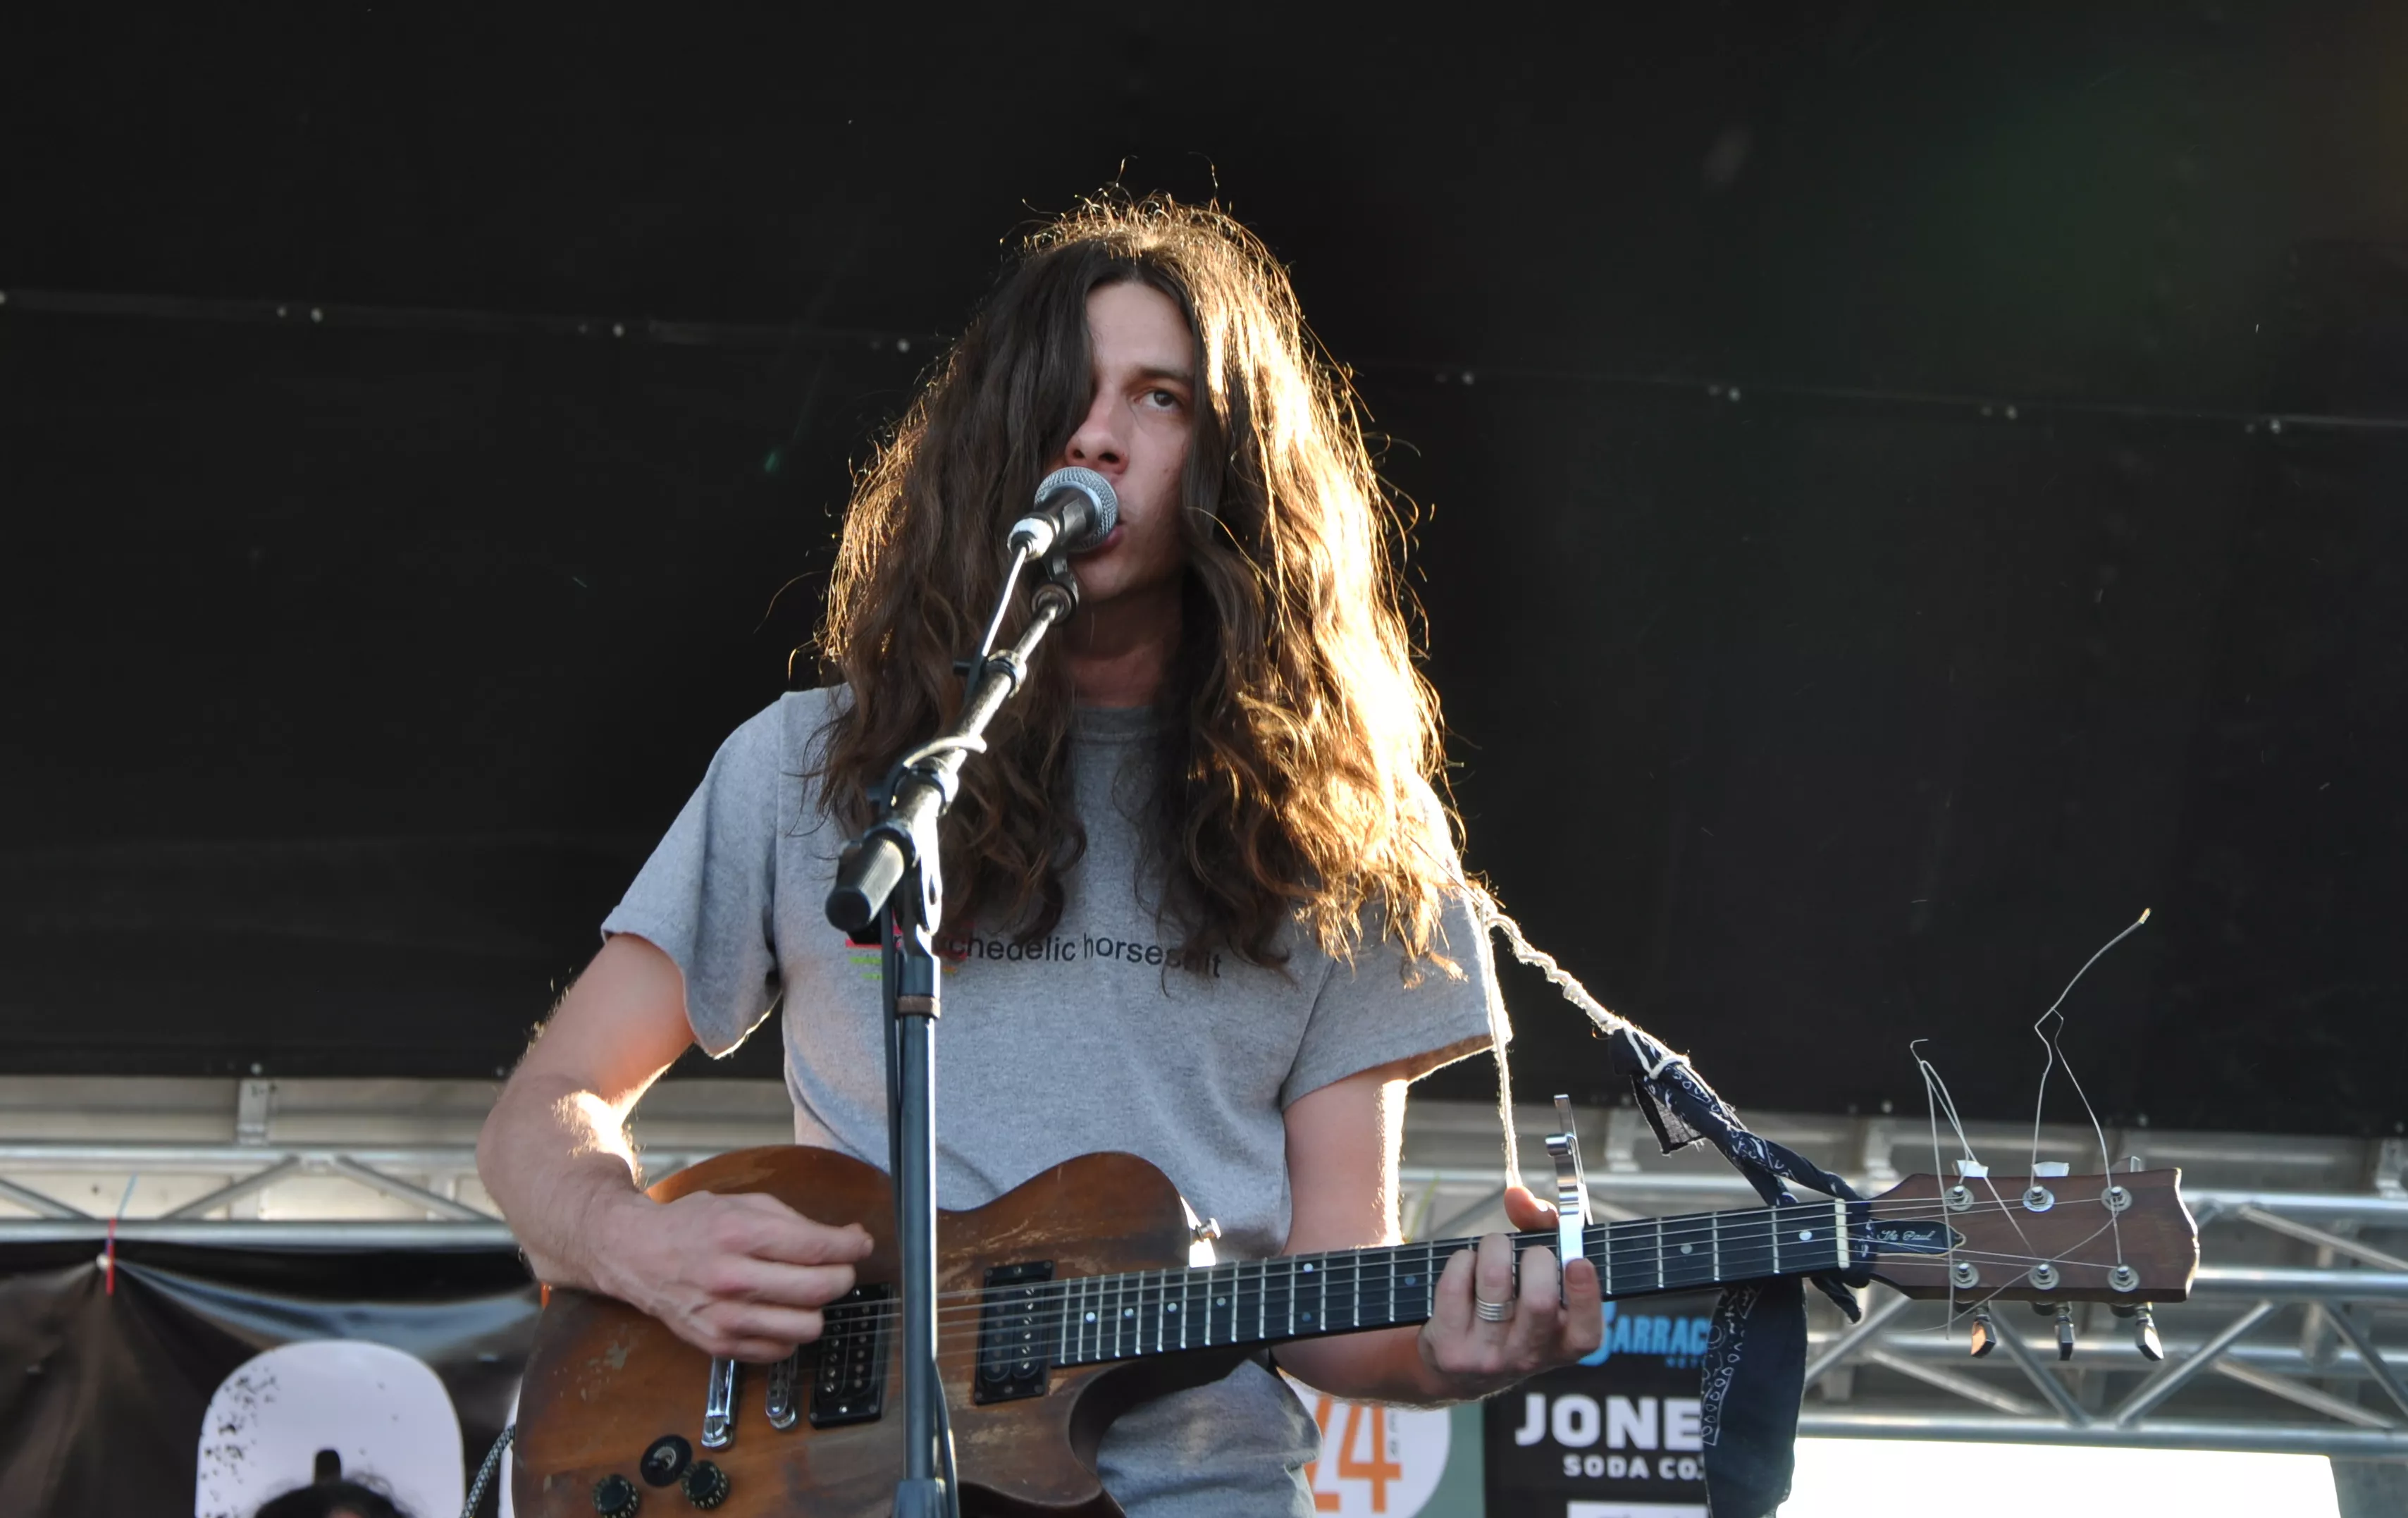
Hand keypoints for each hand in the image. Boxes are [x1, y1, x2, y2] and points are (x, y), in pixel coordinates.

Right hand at [595, 1189, 873, 1362]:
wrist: (637, 1256)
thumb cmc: (693, 1226)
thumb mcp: (744, 1204)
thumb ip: (798, 1222)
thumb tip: (848, 1240)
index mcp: (740, 1235)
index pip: (818, 1248)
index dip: (851, 1246)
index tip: (860, 1243)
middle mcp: (732, 1279)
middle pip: (819, 1290)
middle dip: (842, 1276)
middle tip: (838, 1267)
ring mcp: (725, 1318)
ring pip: (807, 1327)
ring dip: (816, 1308)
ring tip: (804, 1291)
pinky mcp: (720, 1346)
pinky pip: (781, 1350)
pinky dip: (790, 1332)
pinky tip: (779, 1311)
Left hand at [1417, 1185, 1602, 1397]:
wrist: (1457, 1369)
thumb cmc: (1510, 1308)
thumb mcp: (1538, 1278)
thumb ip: (1540, 1230)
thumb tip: (1518, 1197)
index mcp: (1564, 1345)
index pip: (1586, 1333)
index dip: (1585, 1294)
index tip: (1577, 1261)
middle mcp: (1529, 1358)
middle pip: (1539, 1300)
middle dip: (1534, 1257)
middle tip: (1526, 1253)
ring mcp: (1489, 1358)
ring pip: (1494, 1281)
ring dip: (1494, 1247)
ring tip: (1494, 1252)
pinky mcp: (1451, 1350)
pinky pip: (1455, 1283)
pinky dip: (1462, 1260)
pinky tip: (1467, 1269)